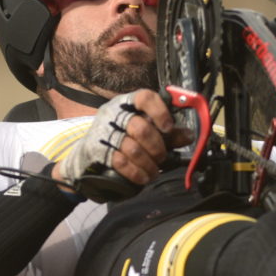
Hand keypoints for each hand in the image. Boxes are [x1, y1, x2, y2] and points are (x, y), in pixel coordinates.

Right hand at [55, 90, 191, 195]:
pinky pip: (122, 162)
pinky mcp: (97, 150)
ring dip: (148, 163)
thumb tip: (189, 135)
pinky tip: (144, 177)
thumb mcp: (145, 132)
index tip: (168, 127)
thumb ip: (167, 134)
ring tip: (154, 171)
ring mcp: (103, 132)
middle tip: (162, 157)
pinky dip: (137, 172)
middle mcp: (113, 113)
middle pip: (140, 126)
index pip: (144, 97)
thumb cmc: (121, 140)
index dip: (159, 111)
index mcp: (127, 103)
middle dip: (156, 146)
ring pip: (132, 148)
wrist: (86, 157)